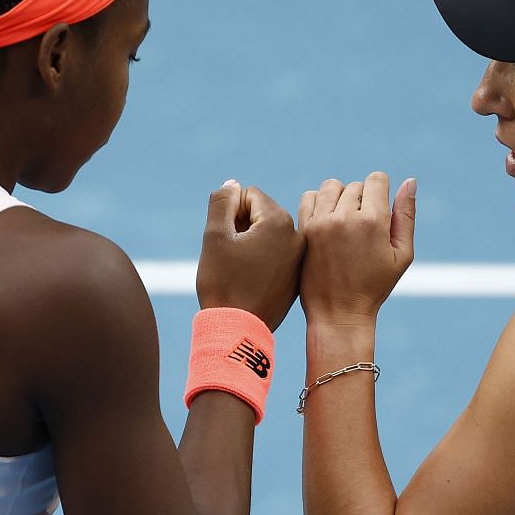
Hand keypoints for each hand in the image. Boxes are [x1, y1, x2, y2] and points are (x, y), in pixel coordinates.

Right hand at [198, 181, 303, 329]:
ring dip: (250, 243)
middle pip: (261, 213)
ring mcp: (300, 258)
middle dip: (241, 227)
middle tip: (232, 256)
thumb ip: (222, 201)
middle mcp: (298, 236)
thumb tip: (233, 185)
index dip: (228, 214)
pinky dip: (261, 260)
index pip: (248, 195)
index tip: (226, 240)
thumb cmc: (223, 283)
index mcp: (280, 221)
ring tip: (241, 269)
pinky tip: (251, 281)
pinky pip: (276, 255)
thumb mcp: (214, 236)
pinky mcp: (297, 276)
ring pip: (268, 235)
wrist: (237, 330)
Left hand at [298, 172, 415, 325]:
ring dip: (340, 198)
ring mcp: (321, 223)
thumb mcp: (401, 255)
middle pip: (356, 185)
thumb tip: (410, 181)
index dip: (382, 192)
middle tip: (363, 229)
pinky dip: (319, 203)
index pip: (377, 179)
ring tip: (345, 221)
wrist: (338, 313)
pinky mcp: (304, 229)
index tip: (379, 212)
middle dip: (362, 200)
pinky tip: (327, 221)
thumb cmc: (375, 287)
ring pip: (332, 187)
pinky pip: (310, 197)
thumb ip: (406, 216)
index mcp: (373, 221)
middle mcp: (345, 217)